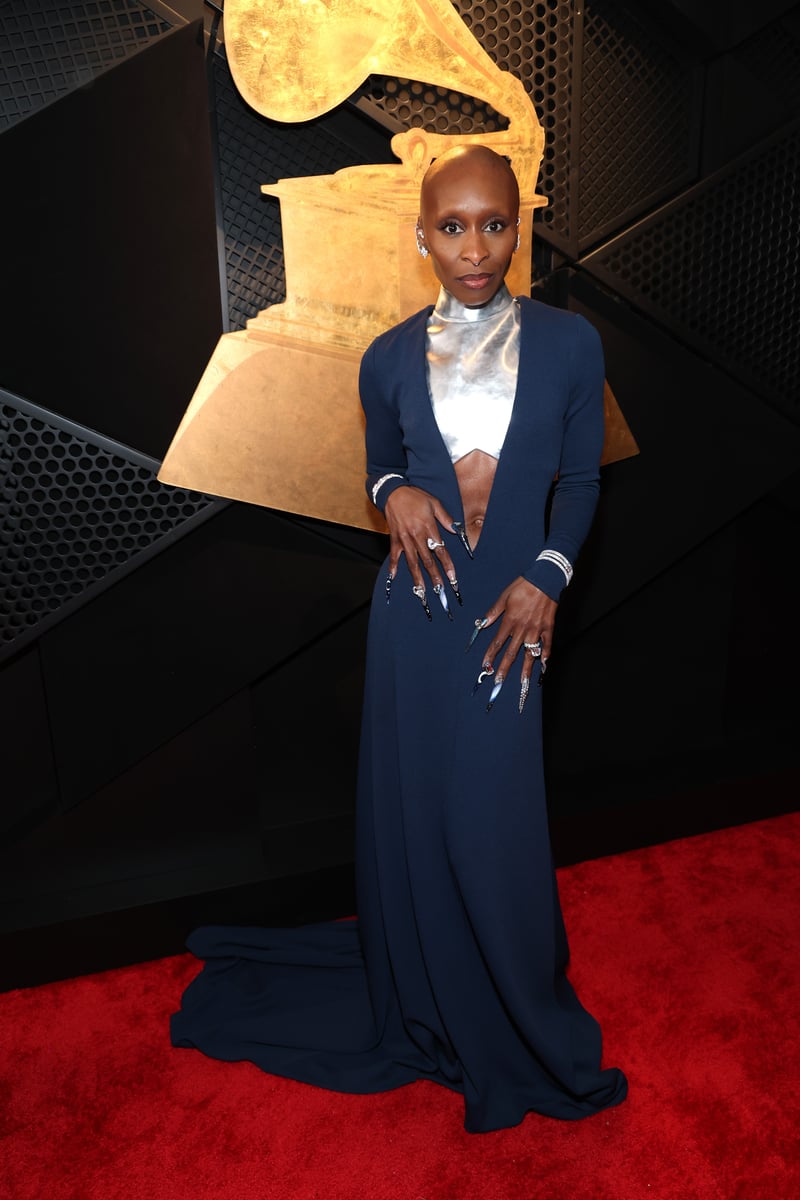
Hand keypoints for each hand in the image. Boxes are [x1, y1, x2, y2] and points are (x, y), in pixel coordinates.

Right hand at [384, 486, 459, 613]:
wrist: (393, 491)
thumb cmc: (415, 496)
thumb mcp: (434, 503)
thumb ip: (445, 518)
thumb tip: (455, 530)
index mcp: (428, 527)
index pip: (440, 551)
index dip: (447, 565)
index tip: (453, 577)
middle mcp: (416, 535)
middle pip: (427, 560)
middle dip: (435, 577)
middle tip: (441, 590)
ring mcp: (404, 538)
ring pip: (412, 562)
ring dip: (417, 577)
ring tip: (421, 591)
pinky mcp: (394, 538)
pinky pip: (394, 555)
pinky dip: (393, 566)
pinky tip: (394, 576)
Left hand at [473, 577, 555, 707]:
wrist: (545, 579)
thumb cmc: (523, 586)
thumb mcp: (504, 596)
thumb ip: (493, 612)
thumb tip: (482, 623)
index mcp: (510, 621)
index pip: (497, 643)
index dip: (490, 655)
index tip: (485, 666)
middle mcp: (522, 628)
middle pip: (511, 653)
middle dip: (504, 669)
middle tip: (498, 682)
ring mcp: (536, 630)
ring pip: (529, 654)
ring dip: (525, 669)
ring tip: (522, 683)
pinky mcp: (548, 628)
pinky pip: (547, 645)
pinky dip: (545, 656)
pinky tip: (543, 666)